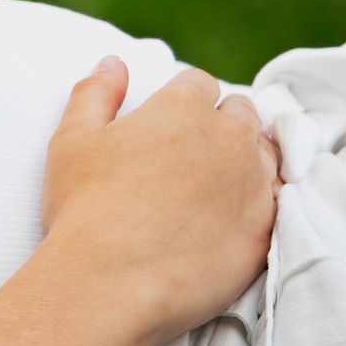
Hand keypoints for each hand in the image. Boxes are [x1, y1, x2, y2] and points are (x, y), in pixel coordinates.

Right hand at [40, 55, 281, 345]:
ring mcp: (254, 183)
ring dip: (243, 161)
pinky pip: (275, 204)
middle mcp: (229, 138)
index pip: (198, 83)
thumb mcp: (71, 141)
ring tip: (208, 188)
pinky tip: (223, 220)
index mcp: (183, 110)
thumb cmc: (84, 209)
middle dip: (218, 125)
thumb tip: (113, 63)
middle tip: (186, 156)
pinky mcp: (265, 228)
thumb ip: (94, 93)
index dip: (180, 100)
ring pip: (264, 155)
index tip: (164, 125)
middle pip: (240, 113)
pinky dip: (255, 204)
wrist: (109, 282)